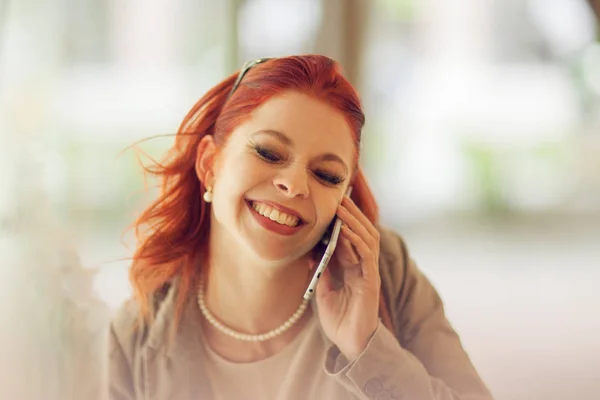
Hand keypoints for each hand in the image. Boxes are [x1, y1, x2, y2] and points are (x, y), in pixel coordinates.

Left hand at [313, 195, 380, 359]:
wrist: (350, 344)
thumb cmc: (339, 320)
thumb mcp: (324, 290)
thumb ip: (323, 270)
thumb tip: (314, 250)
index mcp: (353, 267)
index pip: (351, 236)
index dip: (343, 220)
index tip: (331, 203)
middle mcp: (363, 266)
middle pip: (363, 232)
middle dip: (351, 213)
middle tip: (338, 196)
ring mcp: (369, 272)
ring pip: (367, 238)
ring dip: (353, 221)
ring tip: (341, 206)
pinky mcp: (371, 280)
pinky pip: (366, 254)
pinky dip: (356, 239)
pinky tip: (344, 230)